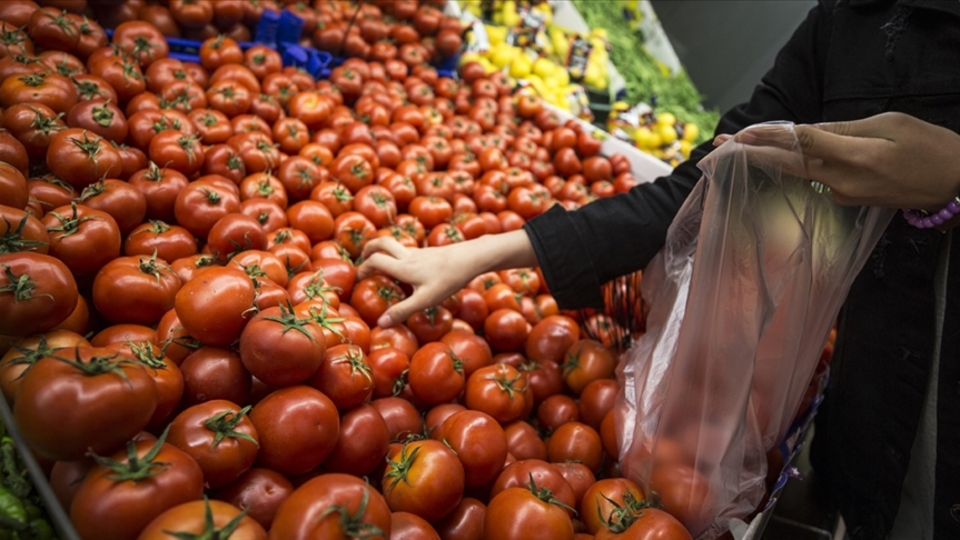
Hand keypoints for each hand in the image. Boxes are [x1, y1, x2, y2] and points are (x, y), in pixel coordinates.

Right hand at [357, 230, 536, 326]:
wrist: (471, 258)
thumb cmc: (448, 279)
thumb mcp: (425, 300)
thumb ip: (403, 311)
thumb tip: (381, 324)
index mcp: (403, 266)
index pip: (375, 260)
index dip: (363, 268)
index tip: (358, 278)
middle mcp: (408, 255)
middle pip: (382, 241)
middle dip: (369, 247)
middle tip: (363, 259)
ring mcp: (420, 252)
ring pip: (396, 245)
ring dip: (385, 251)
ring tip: (382, 265)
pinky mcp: (430, 253)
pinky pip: (408, 251)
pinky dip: (400, 256)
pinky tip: (408, 270)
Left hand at [713, 112, 959, 210]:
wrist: (955, 185)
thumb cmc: (929, 148)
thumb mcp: (890, 125)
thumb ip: (844, 129)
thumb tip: (807, 130)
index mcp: (854, 157)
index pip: (801, 144)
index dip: (768, 137)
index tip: (739, 134)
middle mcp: (842, 180)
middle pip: (788, 164)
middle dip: (751, 154)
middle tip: (717, 146)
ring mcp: (843, 194)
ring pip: (799, 172)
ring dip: (768, 161)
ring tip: (737, 150)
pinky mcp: (847, 200)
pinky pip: (815, 179)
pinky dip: (795, 167)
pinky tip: (779, 158)